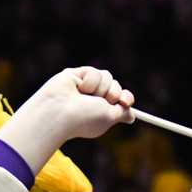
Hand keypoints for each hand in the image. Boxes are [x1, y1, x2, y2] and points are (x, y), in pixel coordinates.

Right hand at [9, 66, 134, 151]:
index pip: (120, 102)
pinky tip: (78, 87)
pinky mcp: (76, 76)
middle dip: (113, 92)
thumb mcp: (109, 117)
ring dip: (101, 87)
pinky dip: (90, 81)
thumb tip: (132, 117)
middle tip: (106, 99)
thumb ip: (122, 113)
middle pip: (115, 87)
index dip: (126, 99)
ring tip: (87, 95)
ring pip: (107, 77)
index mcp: (101, 114)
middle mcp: (93, 101)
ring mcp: (85, 89)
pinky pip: (94, 72)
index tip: (126, 101)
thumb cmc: (84, 118)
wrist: (59, 111)